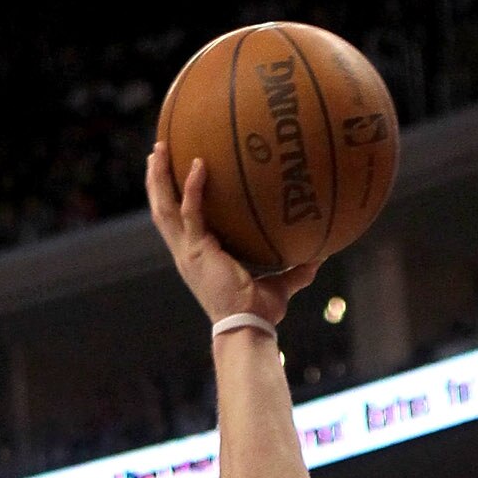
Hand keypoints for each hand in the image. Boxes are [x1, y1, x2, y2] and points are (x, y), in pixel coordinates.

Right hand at [145, 142, 317, 326]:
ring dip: (159, 178)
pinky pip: (190, 212)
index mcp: (198, 257)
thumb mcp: (279, 286)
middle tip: (159, 150)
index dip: (173, 198)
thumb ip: (297, 270)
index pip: (178, 222)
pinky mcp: (196, 251)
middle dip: (157, 180)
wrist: (247, 329)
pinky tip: (200, 165)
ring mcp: (188, 252)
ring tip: (160, 148)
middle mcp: (187, 253)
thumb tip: (321, 255)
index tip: (175, 173)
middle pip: (161, 210)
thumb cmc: (260, 314)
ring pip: (163, 208)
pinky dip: (193, 188)